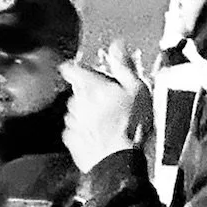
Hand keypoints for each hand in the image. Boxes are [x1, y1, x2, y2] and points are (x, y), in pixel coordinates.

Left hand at [61, 39, 151, 172]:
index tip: (82, 71)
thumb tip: (117, 45)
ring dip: (87, 114)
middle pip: (77, 92)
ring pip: (76, 111)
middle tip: (111, 104)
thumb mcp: (136, 89)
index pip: (70, 68)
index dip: (75, 68)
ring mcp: (71, 122)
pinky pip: (75, 130)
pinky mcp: (70, 140)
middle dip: (90, 95)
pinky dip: (85, 131)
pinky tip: (100, 136)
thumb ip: (123, 65)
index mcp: (90, 86)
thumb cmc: (131, 125)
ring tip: (108, 123)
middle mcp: (75, 101)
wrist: (119, 162)